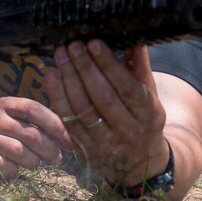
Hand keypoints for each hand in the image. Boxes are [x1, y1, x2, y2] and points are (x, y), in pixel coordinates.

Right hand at [0, 96, 71, 177]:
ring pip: (20, 152)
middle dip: (50, 149)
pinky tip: (14, 169)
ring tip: (35, 163)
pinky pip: (6, 167)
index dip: (55, 125)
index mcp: (5, 104)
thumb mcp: (14, 120)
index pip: (34, 109)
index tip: (69, 142)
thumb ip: (36, 123)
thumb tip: (68, 138)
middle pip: (31, 134)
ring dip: (33, 162)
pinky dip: (15, 172)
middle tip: (57, 158)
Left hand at [44, 40, 168, 186]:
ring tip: (60, 56)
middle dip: (84, 69)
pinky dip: (58, 98)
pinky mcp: (87, 151)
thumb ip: (139, 65)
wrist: (141, 164)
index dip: (109, 65)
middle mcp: (129, 131)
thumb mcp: (148, 93)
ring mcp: (106, 144)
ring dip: (68, 80)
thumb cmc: (143, 118)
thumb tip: (132, 36)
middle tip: (72, 46)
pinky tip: (52, 77)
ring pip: (83, 110)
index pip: (127, 87)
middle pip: (102, 98)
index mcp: (149, 114)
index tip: (93, 43)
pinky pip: (69, 121)